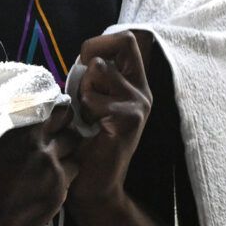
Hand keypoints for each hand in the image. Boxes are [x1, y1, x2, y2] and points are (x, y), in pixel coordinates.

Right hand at [0, 105, 80, 225]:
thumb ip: (18, 117)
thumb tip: (41, 107)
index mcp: (23, 124)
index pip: (61, 110)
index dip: (58, 117)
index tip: (53, 122)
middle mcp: (40, 144)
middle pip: (71, 133)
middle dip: (64, 138)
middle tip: (51, 145)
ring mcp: (50, 170)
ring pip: (74, 157)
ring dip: (63, 160)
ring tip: (44, 168)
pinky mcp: (55, 194)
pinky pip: (69, 180)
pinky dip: (59, 180)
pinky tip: (39, 185)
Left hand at [66, 31, 153, 214]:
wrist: (94, 186)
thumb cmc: (86, 144)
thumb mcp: (90, 101)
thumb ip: (92, 77)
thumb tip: (83, 56)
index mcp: (134, 84)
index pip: (126, 39)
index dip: (99, 42)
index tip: (83, 64)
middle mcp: (142, 90)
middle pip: (125, 41)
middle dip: (94, 54)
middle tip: (84, 83)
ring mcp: (139, 103)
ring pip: (99, 69)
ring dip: (82, 88)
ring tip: (85, 113)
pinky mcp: (130, 118)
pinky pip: (94, 96)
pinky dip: (83, 109)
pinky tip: (88, 128)